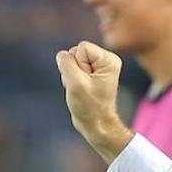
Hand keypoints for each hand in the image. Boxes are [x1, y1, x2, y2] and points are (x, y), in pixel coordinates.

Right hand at [56, 41, 133, 161]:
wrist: (96, 124)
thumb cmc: (89, 106)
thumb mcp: (75, 82)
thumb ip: (66, 63)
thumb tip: (62, 55)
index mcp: (109, 60)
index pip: (81, 48)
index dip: (78, 64)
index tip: (87, 81)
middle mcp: (106, 60)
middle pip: (74, 52)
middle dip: (73, 70)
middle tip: (83, 87)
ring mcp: (97, 66)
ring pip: (70, 60)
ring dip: (70, 75)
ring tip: (81, 89)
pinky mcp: (89, 73)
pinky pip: (69, 68)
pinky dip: (70, 79)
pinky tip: (79, 90)